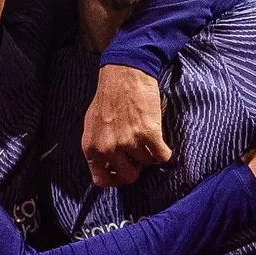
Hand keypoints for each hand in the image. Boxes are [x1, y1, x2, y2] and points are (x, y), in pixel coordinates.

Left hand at [81, 65, 171, 186]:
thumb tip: (108, 166)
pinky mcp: (149, 135)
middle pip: (128, 176)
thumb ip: (98, 147)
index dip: (115, 179)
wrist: (125, 74)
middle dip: (136, 167)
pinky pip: (162, 156)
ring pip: (146, 163)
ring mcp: (128, 142)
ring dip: (150, 153)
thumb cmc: (109, 97)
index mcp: (91, 147)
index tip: (123, 172)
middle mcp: (108, 148)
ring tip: (147, 136)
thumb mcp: (92, 125)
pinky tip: (161, 141)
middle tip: (138, 154)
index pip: (102, 180)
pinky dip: (164, 151)